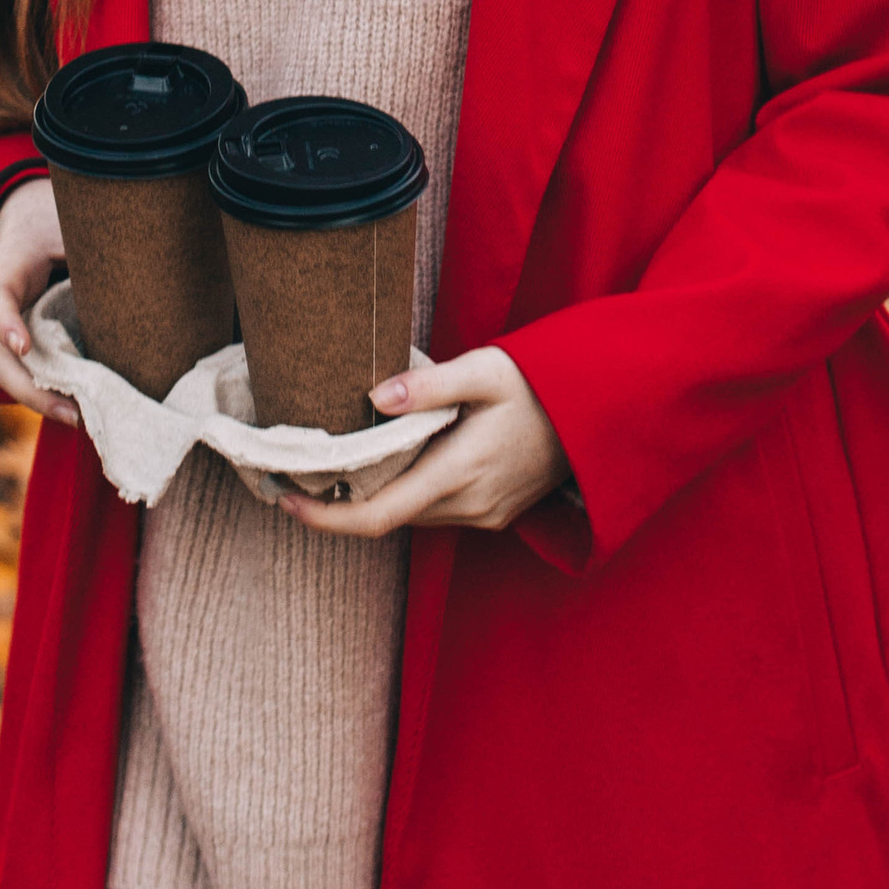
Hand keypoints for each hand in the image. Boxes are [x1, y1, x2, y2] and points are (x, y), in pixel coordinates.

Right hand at [0, 177, 79, 424]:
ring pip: (6, 373)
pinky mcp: (16, 343)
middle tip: (69, 409)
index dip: (5, 324)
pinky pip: (23, 374)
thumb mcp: (70, 223)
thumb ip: (94, 245)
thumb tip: (143, 270)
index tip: (24, 346)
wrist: (28, 224)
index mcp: (5, 270)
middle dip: (29, 387)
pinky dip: (45, 394)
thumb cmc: (54, 222)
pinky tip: (78, 411)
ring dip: (38, 400)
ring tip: (78, 419)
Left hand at [278, 347, 567, 537]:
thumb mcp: (486, 370)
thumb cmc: (543, 383)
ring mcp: (485, 513)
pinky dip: (409, 492)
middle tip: (303, 468)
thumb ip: (430, 384)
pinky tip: (399, 460)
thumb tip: (374, 397)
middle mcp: (470, 504)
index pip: (378, 516)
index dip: (325, 519)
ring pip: (412, 515)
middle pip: (388, 517)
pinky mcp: (495, 512)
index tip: (285, 500)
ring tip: (344, 460)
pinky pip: (437, 511)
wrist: (603, 411)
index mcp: (461, 472)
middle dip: (343, 502)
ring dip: (378, 496)